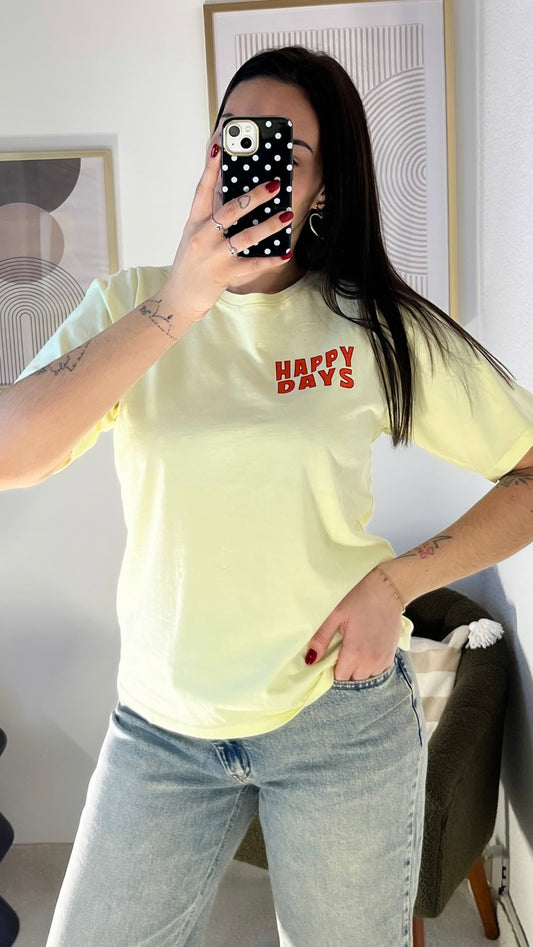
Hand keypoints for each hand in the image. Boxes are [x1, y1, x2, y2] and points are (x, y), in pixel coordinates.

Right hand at [161, 143, 292, 323]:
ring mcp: (214, 255)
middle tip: (275, 184)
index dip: (211, 167)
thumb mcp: (194, 236)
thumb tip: (234, 198)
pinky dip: (271, 260)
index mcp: (195, 222)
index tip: (220, 146)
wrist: (178, 299)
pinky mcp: (225, 274)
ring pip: (245, 236)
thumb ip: (210, 217)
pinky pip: (253, 265)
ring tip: (286, 215)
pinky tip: (285, 253)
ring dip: (269, 225)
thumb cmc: (190, 265)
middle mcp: (203, 236)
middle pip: (230, 210)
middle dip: (255, 196)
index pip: (203, 189)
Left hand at [305, 568, 403, 680]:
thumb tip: (310, 660)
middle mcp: (371, 661)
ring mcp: (383, 660)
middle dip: (344, 672)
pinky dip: (370, 666)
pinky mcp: (391, 655)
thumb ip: (321, 639)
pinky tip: (365, 652)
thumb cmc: (359, 599)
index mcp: (355, 653)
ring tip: (352, 652)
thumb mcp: (335, 615)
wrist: (387, 590)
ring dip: (358, 671)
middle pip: (353, 680)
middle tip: (339, 654)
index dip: (331, 671)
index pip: (339, 678)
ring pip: (366, 677)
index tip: (328, 660)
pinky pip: (378, 671)